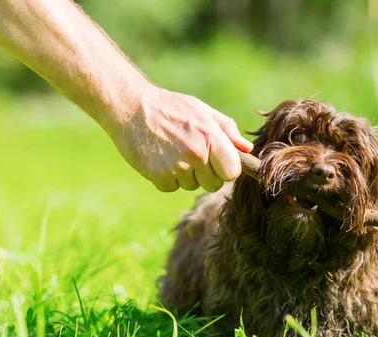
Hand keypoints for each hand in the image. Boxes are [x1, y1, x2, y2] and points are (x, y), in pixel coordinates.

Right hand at [108, 84, 253, 191]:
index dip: (226, 168)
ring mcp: (177, 167)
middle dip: (207, 174)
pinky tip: (159, 158)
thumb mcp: (202, 111)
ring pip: (192, 186)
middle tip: (191, 154)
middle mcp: (196, 153)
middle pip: (214, 184)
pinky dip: (166, 178)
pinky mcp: (158, 176)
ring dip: (185, 175)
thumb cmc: (171, 107)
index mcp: (210, 137)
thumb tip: (246, 149)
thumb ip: (226, 130)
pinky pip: (172, 188)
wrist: (131, 107)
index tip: (217, 161)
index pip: (232, 172)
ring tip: (172, 151)